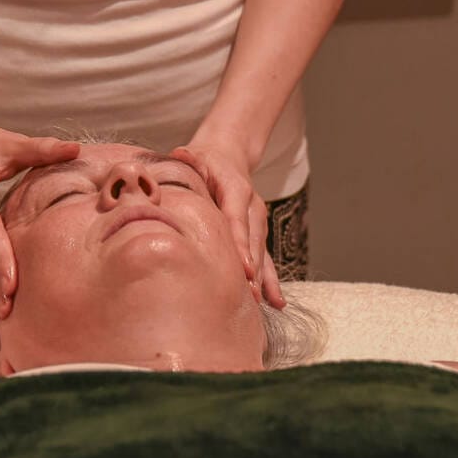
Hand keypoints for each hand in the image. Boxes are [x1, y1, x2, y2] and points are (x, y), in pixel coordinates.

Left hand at [169, 143, 285, 308]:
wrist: (226, 157)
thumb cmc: (206, 162)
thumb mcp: (196, 156)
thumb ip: (190, 158)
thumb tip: (181, 154)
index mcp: (237, 190)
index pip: (238, 220)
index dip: (242, 244)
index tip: (245, 269)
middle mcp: (252, 207)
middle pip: (253, 241)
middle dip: (253, 269)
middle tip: (249, 294)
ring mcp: (256, 222)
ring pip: (262, 252)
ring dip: (262, 278)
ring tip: (262, 303)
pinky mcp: (256, 233)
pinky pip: (265, 258)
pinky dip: (270, 280)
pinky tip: (276, 302)